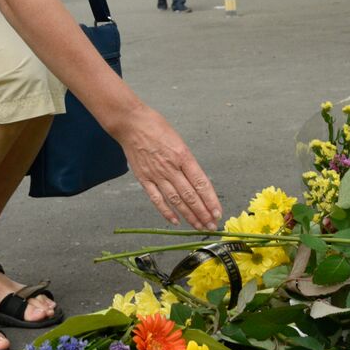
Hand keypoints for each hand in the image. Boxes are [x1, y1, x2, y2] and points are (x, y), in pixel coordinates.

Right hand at [120, 107, 221, 226]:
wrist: (132, 123)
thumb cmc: (157, 127)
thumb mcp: (179, 141)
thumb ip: (187, 161)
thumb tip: (197, 181)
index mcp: (183, 156)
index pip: (201, 183)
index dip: (210, 200)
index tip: (218, 212)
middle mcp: (171, 167)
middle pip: (190, 195)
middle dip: (203, 213)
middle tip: (211, 225)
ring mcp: (156, 174)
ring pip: (176, 200)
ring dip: (189, 215)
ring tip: (199, 226)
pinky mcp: (143, 178)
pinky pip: (156, 198)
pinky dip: (166, 211)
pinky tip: (175, 221)